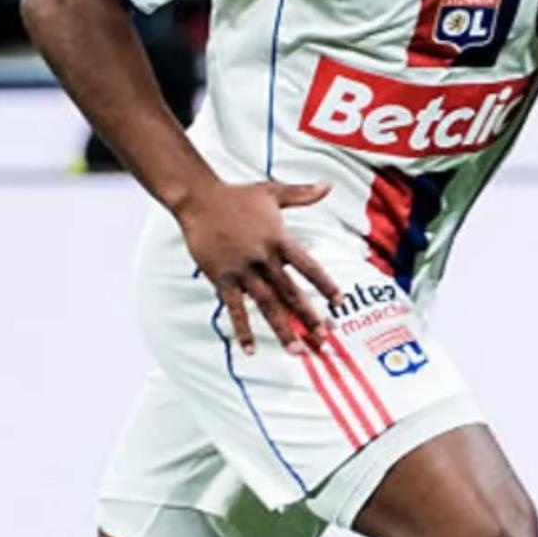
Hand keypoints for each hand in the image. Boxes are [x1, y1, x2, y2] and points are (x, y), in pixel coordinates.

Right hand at [176, 179, 342, 354]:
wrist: (199, 199)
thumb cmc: (237, 195)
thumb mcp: (272, 191)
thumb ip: (302, 194)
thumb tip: (329, 185)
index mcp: (279, 239)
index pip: (309, 266)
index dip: (325, 284)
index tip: (339, 303)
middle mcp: (264, 258)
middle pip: (291, 292)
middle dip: (308, 317)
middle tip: (323, 338)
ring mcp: (243, 271)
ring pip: (267, 305)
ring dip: (282, 330)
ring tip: (297, 351)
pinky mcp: (222, 279)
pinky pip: (235, 309)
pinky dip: (243, 330)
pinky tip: (251, 350)